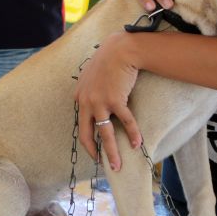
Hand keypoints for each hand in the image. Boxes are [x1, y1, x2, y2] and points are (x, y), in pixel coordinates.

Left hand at [74, 33, 142, 170]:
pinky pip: (125, 122)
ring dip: (112, 151)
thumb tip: (94, 104)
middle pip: (87, 134)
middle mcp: (86, 102)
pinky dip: (132, 134)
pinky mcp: (115, 100)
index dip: (88, 140)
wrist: (120, 50)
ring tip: (118, 165)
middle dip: (94, 152)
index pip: (81, 125)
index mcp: (79, 98)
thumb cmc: (108, 62)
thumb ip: (90, 91)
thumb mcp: (91, 77)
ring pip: (105, 133)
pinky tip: (137, 143)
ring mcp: (99, 102)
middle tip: (101, 165)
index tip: (94, 151)